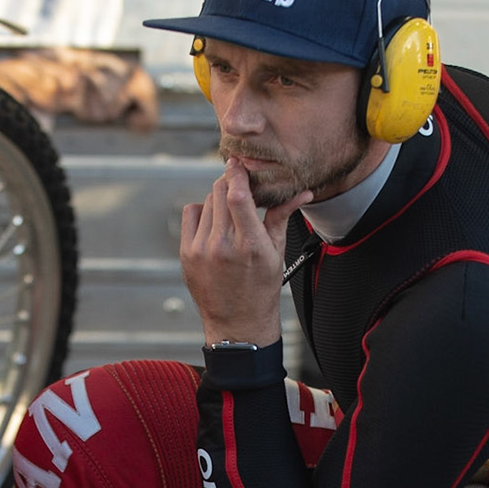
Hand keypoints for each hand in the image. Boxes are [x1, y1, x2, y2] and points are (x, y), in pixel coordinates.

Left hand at [180, 160, 312, 346]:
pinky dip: (202, 211)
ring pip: (206, 201)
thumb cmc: (261, 289)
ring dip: (219, 199)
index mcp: (250, 245)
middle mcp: (222, 246)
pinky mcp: (186, 253)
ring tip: (230, 214)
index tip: (239, 163)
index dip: (238, 173)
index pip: (238, 196)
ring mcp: (200, 250)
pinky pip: (190, 214)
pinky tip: (213, 223)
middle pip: (220, 192)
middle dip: (230, 184)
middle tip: (239, 187)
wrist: (237, 324)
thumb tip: (301, 191)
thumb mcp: (277, 253)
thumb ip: (282, 216)